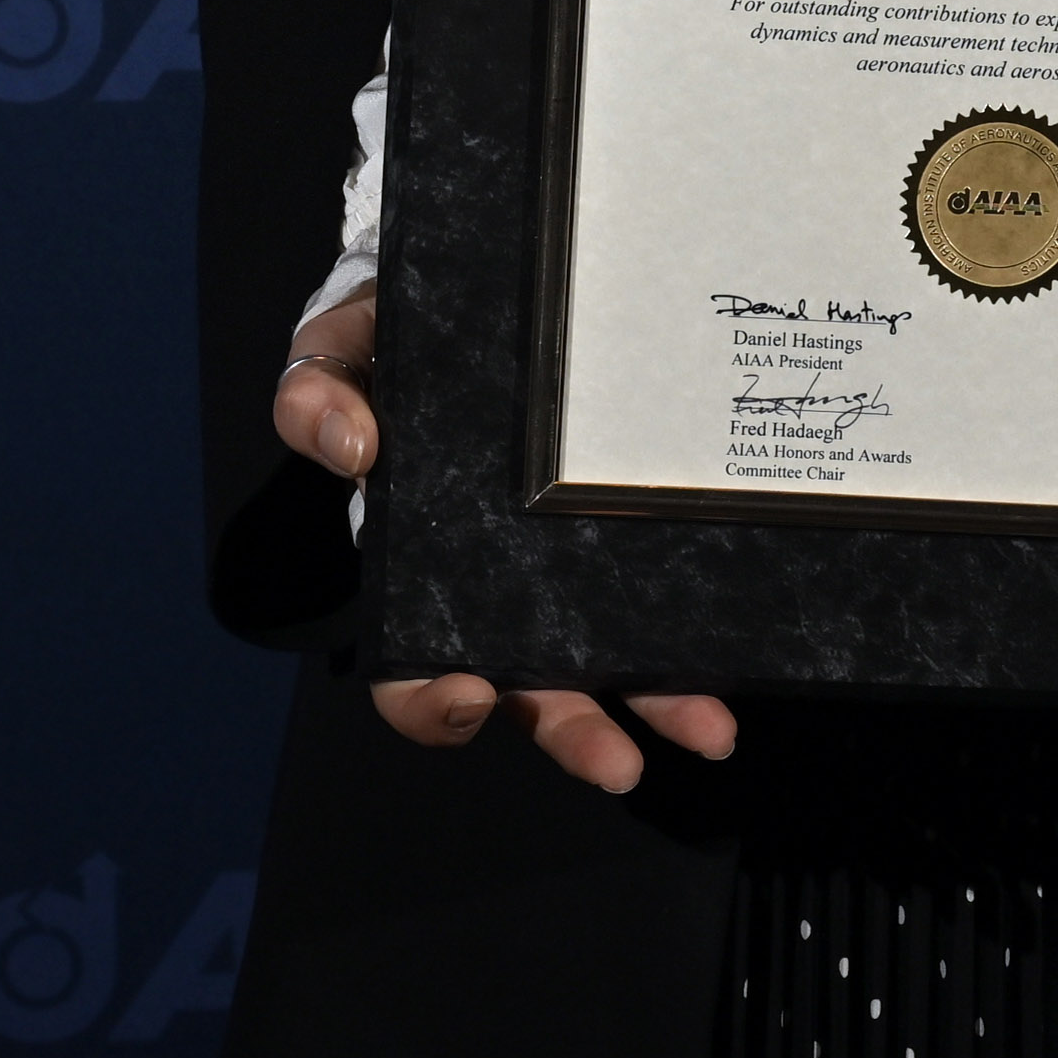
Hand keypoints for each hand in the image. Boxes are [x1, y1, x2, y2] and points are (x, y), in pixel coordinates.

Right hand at [272, 292, 738, 792]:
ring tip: (711, 731)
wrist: (472, 293)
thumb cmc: (392, 343)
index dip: (431, 701)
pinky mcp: (627, 530)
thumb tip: (352, 448)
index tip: (466, 698)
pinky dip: (701, 630)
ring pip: (611, 660)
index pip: (411, 668)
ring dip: (659, 703)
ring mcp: (571, 569)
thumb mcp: (341, 354)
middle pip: (528, 690)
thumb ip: (317, 395)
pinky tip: (741, 646)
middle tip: (617, 764)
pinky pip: (666, 592)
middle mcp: (498, 591)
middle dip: (572, 732)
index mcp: (419, 568)